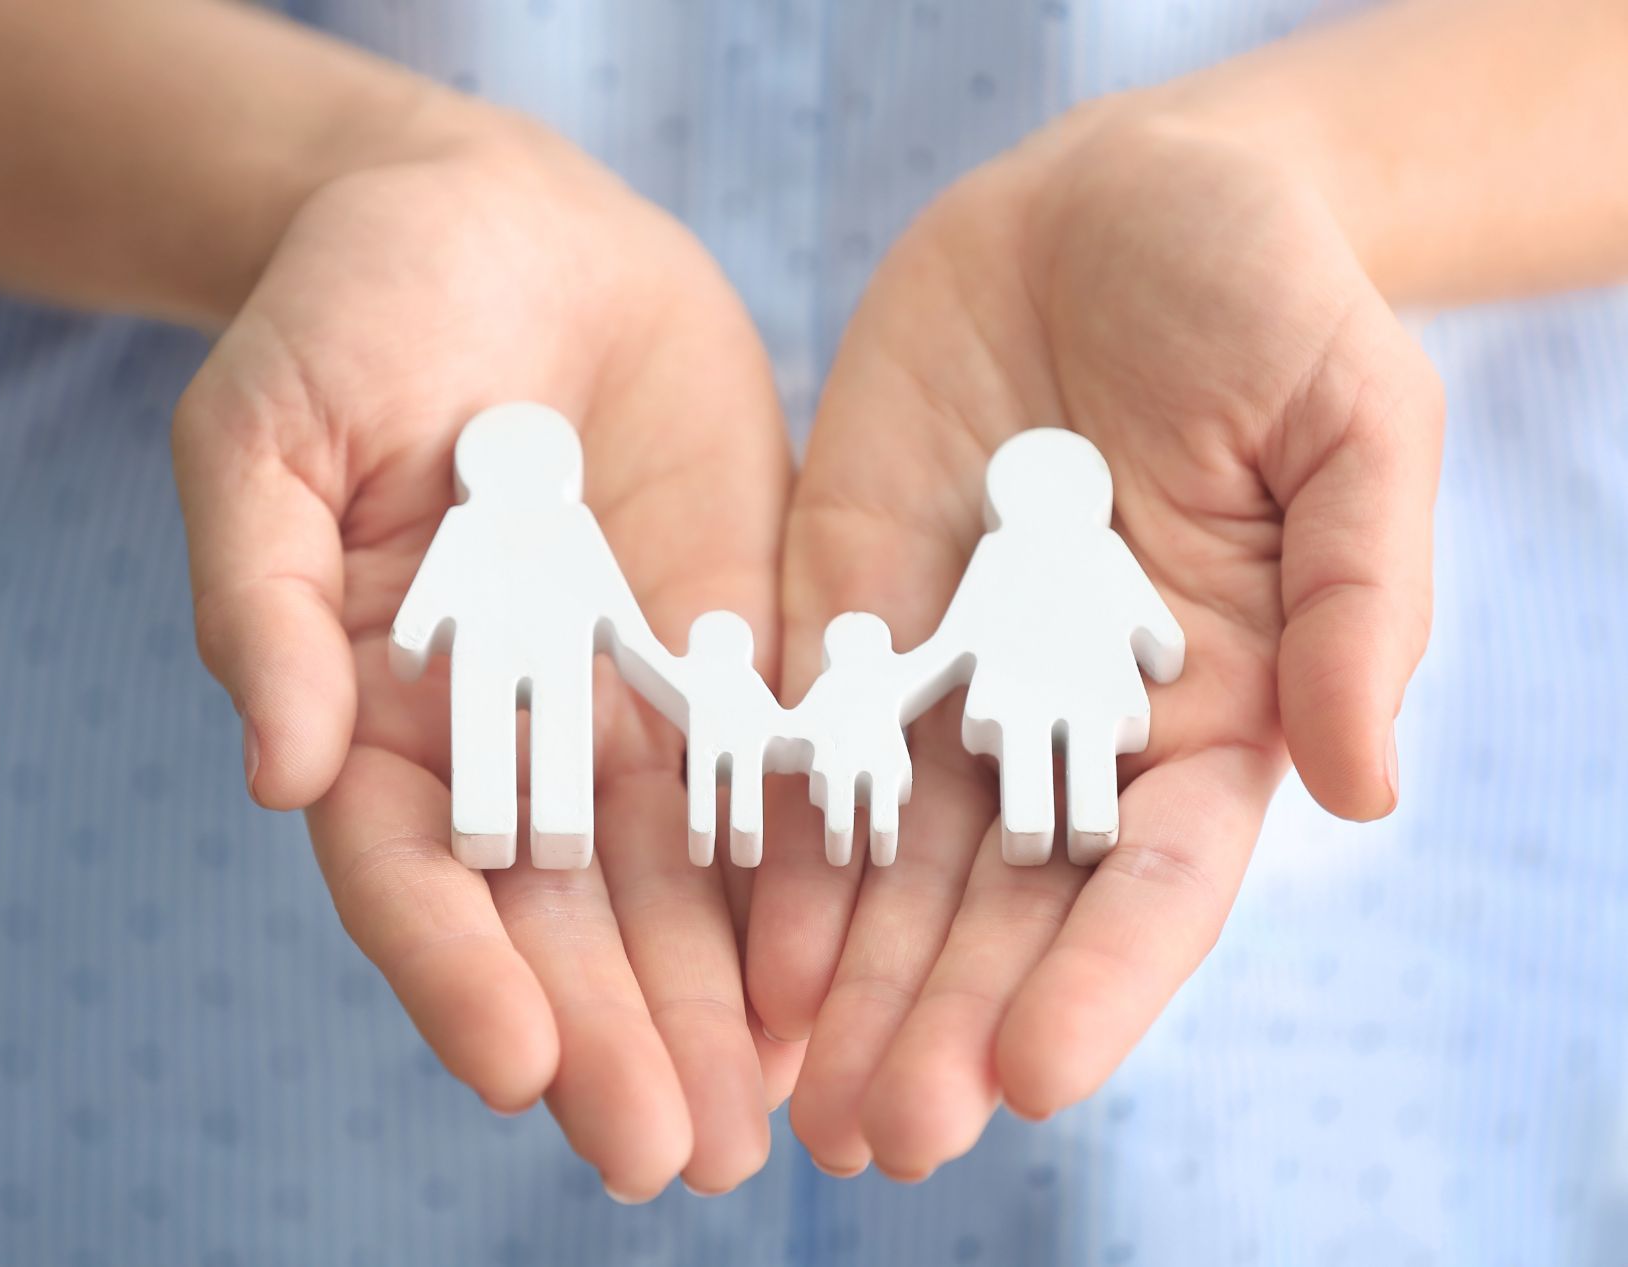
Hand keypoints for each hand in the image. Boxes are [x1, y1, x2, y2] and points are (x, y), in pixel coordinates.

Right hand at [171, 94, 797, 1197]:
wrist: (500, 226)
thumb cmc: (351, 311)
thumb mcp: (267, 432)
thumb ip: (263, 598)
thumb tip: (271, 766)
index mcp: (378, 708)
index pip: (411, 871)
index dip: (458, 970)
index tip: (520, 1066)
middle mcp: (504, 738)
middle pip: (557, 916)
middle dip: (614, 1036)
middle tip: (675, 1155)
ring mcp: (623, 706)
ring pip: (673, 887)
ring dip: (714, 1010)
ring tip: (764, 1125)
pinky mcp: (728, 655)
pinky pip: (773, 787)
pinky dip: (800, 891)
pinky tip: (838, 986)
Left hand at [745, 101, 1443, 1175]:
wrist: (1114, 203)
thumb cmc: (1267, 296)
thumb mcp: (1354, 418)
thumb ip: (1360, 597)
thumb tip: (1366, 788)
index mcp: (1210, 708)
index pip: (1153, 878)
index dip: (1099, 980)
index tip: (1033, 1076)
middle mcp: (1068, 724)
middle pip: (1003, 905)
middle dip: (942, 1019)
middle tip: (878, 1135)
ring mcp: (948, 678)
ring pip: (892, 860)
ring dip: (846, 979)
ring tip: (795, 1094)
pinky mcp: (845, 615)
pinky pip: (801, 746)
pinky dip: (770, 847)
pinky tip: (730, 940)